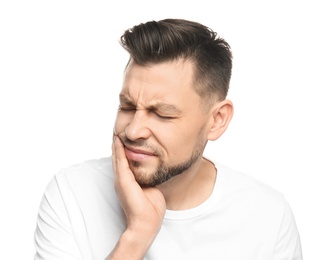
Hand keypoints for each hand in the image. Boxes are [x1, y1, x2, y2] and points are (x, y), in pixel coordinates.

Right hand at [109, 135, 165, 258]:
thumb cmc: (150, 208)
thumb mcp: (150, 188)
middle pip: (118, 157)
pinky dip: (118, 151)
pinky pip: (120, 162)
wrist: (146, 223)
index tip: (125, 136)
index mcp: (128, 181)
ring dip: (116, 144)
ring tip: (116, 130)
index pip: (124, 161)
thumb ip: (148, 177)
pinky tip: (118, 141)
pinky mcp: (123, 182)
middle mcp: (122, 179)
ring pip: (117, 157)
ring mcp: (121, 180)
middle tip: (117, 129)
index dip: (124, 149)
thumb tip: (154, 168)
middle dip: (118, 143)